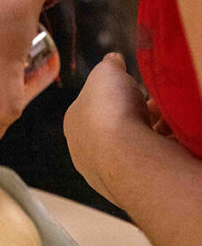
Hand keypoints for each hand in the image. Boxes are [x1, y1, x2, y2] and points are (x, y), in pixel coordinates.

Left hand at [63, 54, 152, 203]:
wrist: (126, 155)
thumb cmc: (109, 109)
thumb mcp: (106, 72)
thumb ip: (108, 65)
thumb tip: (112, 60)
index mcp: (74, 122)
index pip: (94, 105)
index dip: (115, 93)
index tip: (133, 87)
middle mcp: (85, 150)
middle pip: (116, 126)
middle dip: (137, 114)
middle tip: (154, 105)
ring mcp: (105, 171)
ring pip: (133, 145)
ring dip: (152, 132)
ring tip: (167, 120)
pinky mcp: (127, 186)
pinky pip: (146, 162)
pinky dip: (159, 150)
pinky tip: (171, 138)